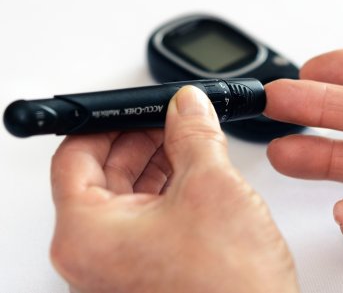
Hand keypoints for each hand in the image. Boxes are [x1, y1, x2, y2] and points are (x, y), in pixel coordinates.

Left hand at [50, 86, 298, 292]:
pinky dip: (167, 189)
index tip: (136, 108)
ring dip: (156, 161)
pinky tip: (193, 171)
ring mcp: (120, 266)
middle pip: (101, 174)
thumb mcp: (211, 187)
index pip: (74, 156)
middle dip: (139, 139)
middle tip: (170, 117)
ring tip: (188, 139)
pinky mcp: (147, 270)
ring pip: (127, 195)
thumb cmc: (230, 289)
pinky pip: (146, 217)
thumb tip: (187, 105)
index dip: (107, 123)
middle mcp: (94, 255)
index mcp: (88, 235)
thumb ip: (194, 134)